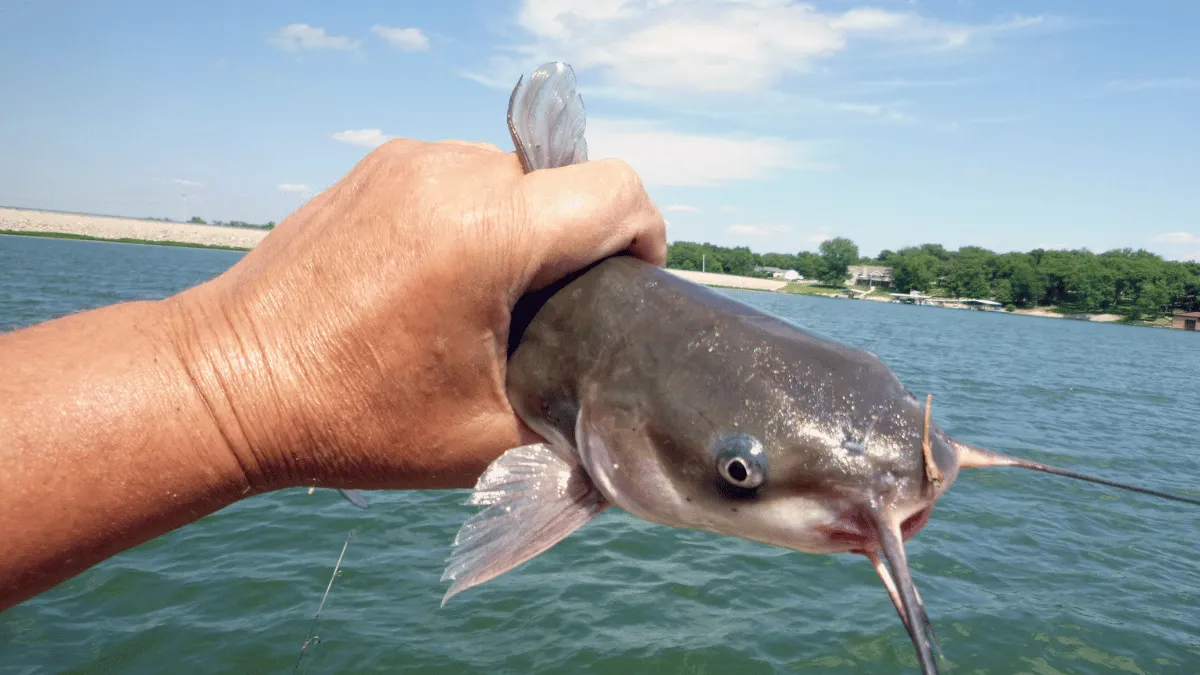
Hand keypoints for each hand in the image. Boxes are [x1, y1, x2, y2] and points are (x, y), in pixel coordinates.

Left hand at [170, 138, 665, 492]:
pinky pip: (463, 175)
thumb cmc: (349, 419)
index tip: (625, 291)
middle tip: (550, 316)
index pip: (618, 192)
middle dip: (578, 244)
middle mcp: (449, 175)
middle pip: (568, 184)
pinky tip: (443, 277)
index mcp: (486, 232)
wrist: (228, 385)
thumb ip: (574, 418)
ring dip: (525, 228)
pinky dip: (476, 217)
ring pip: (516, 175)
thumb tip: (620, 411)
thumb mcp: (485, 442)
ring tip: (489, 299)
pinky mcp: (377, 167)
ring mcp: (407, 161)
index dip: (644, 240)